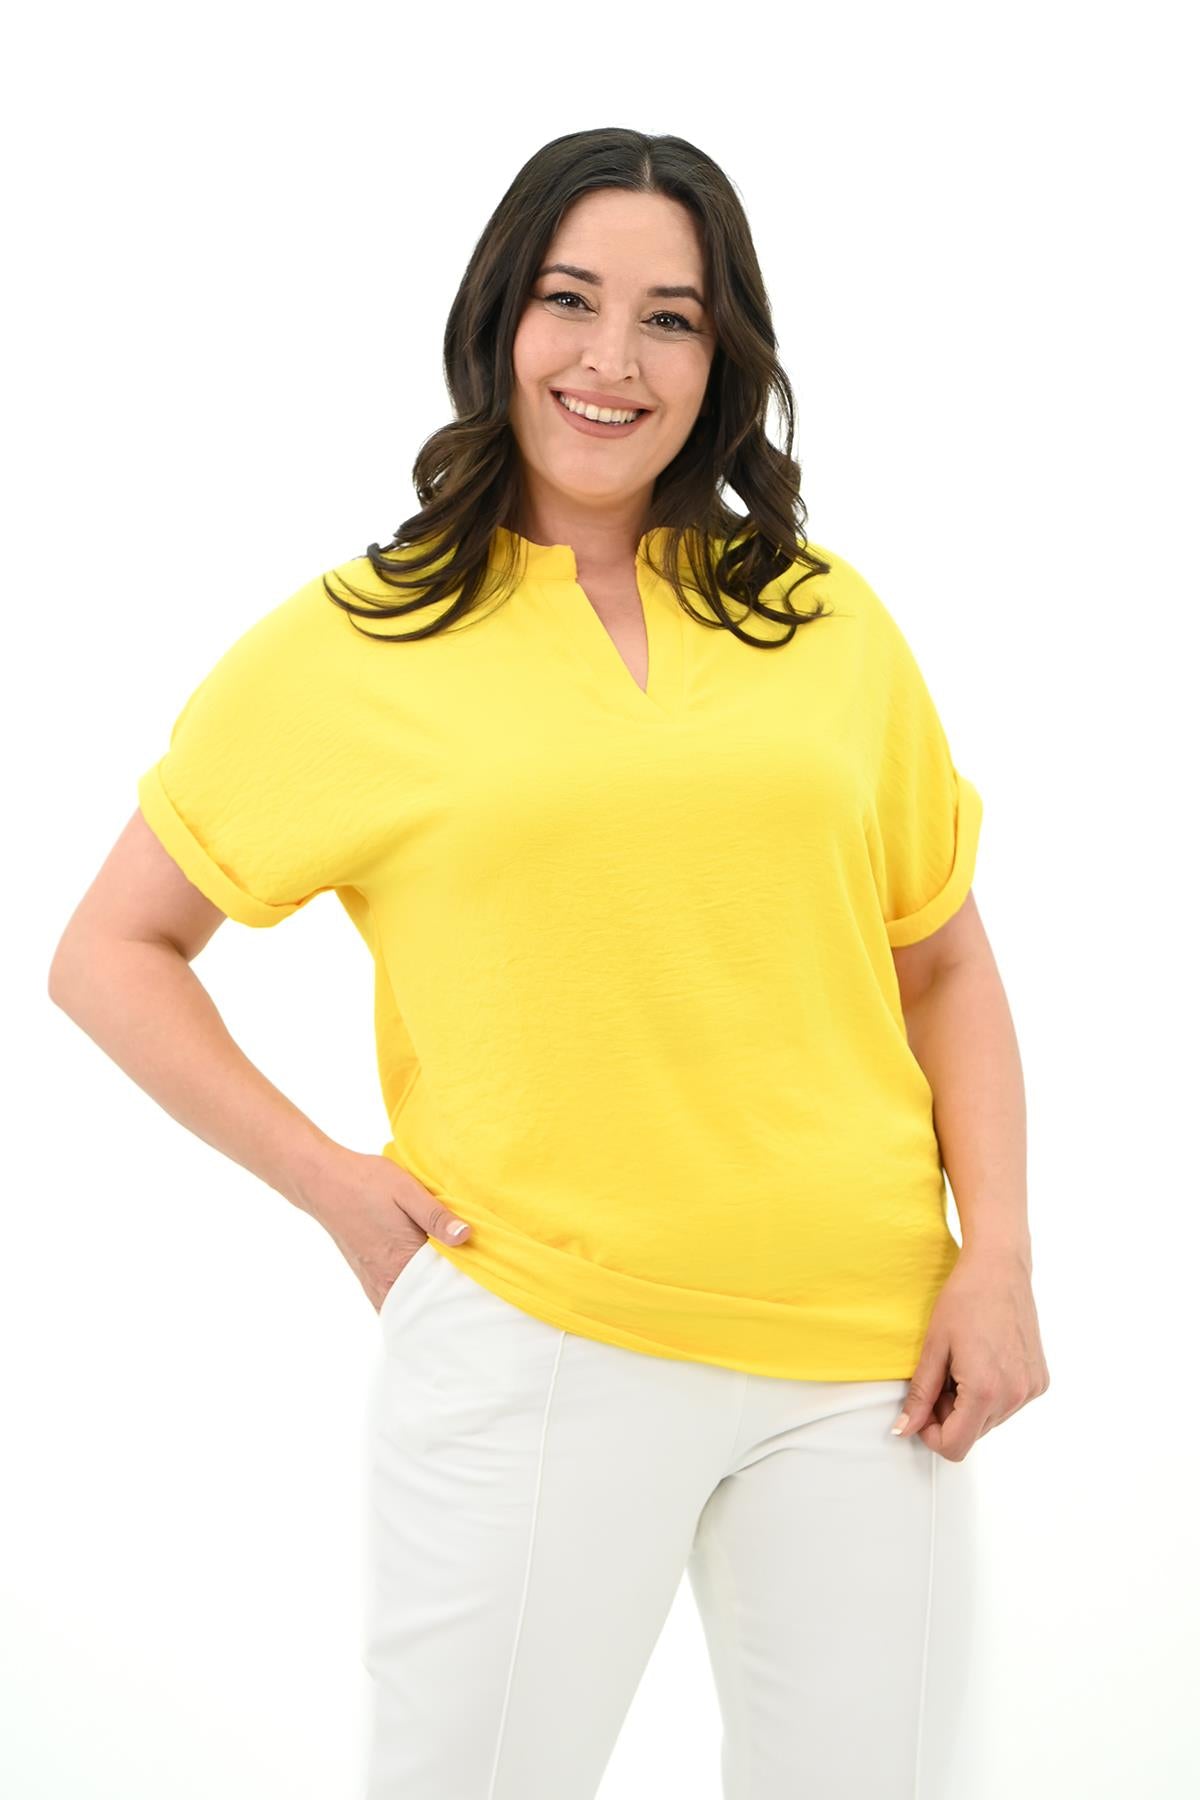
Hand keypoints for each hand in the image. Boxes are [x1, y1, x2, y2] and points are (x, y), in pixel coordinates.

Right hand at [296, 1147, 471, 1312]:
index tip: (484, 1284)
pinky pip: (393, 1303)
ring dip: (429, 1302)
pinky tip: (425, 1286)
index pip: (441, 1289)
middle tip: (473, 1293)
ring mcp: (374, 1283)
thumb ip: (436, 1216)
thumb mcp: (407, 1190)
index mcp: (401, 1260)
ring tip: (452, 1291)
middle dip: (448, 1301)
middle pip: (426, 1305)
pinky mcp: (367, 1279)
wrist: (325, 1182)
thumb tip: (466, 1235)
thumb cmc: (367, 1182)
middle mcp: (386, 1279)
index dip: (464, 1287)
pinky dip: (411, 1301)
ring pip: (408, 1307)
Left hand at [892, 1246, 1049, 1460]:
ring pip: (989, 1421)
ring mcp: (1030, 1389)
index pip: (955, 1447)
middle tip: (941, 1375)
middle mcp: (1014, 1396)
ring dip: (969, 1404)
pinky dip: (991, 1393)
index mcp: (985, 1391)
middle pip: (972, 1434)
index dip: (931, 1435)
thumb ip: (920, 1395)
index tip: (922, 1409)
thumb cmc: (963, 1299)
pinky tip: (984, 1360)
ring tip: (962, 1364)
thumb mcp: (933, 1347)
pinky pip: (1008, 1404)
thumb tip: (903, 1429)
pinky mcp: (1039, 1381)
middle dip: (949, 1415)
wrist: (999, 1268)